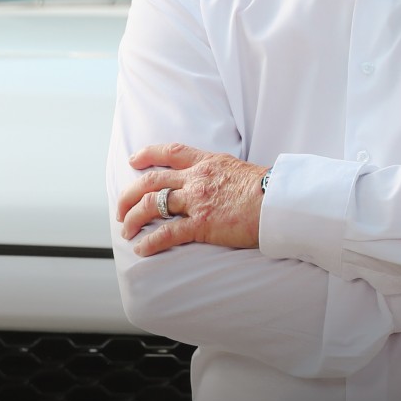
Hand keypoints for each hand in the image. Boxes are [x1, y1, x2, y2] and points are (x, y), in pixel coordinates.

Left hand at [118, 143, 266, 256]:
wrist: (280, 202)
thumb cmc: (269, 189)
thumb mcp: (242, 170)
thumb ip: (223, 174)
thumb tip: (222, 182)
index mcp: (208, 162)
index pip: (172, 152)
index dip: (149, 154)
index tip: (134, 160)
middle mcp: (197, 178)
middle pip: (152, 181)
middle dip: (130, 194)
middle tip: (121, 207)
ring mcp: (197, 201)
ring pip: (152, 205)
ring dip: (133, 218)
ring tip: (126, 230)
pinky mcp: (201, 224)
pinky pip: (166, 233)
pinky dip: (150, 242)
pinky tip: (141, 249)